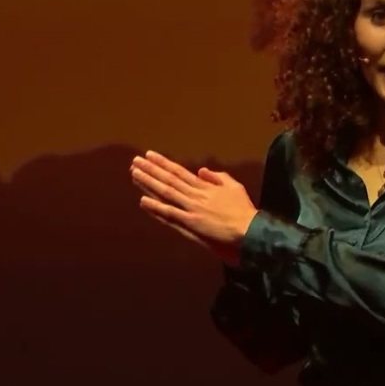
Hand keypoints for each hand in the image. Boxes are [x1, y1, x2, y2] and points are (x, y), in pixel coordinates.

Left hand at [130, 150, 258, 265]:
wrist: (249, 230)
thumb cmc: (243, 210)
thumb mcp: (235, 187)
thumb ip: (218, 177)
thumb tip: (202, 170)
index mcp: (205, 186)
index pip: (179, 172)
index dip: (163, 163)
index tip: (150, 155)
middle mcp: (195, 195)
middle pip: (169, 179)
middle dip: (151, 169)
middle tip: (135, 160)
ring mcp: (191, 209)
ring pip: (166, 193)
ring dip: (149, 183)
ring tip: (134, 173)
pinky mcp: (191, 223)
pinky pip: (170, 214)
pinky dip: (156, 207)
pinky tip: (143, 200)